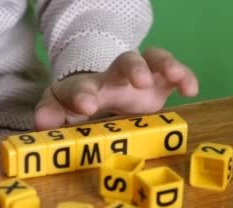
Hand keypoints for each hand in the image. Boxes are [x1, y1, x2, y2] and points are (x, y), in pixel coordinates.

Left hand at [34, 48, 198, 128]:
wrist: (100, 89)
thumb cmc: (79, 101)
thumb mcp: (61, 109)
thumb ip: (51, 115)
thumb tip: (41, 123)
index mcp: (87, 87)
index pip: (81, 86)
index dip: (82, 94)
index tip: (87, 105)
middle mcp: (114, 77)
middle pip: (123, 62)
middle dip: (132, 69)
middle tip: (139, 83)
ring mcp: (139, 77)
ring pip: (152, 58)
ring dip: (164, 64)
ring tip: (173, 75)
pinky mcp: (159, 83)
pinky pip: (174, 73)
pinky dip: (184, 76)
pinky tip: (190, 89)